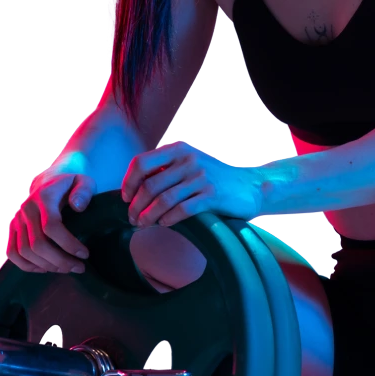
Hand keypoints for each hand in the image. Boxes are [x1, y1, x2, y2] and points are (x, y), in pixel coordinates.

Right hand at [6, 154, 96, 273]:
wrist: (51, 179)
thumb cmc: (71, 183)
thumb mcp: (84, 181)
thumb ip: (83, 192)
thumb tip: (78, 207)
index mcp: (44, 197)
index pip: (51, 226)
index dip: (67, 244)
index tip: (84, 254)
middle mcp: (26, 209)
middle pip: (37, 244)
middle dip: (60, 260)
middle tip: (80, 267)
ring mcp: (17, 219)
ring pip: (25, 252)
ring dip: (47, 265)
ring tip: (67, 269)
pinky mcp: (12, 228)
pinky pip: (12, 253)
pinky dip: (27, 266)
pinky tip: (46, 268)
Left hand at [121, 140, 264, 227]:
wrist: (249, 186)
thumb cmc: (212, 177)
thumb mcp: (188, 163)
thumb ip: (165, 169)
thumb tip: (133, 188)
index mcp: (178, 150)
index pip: (141, 162)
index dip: (128, 182)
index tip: (125, 198)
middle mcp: (188, 160)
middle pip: (150, 184)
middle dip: (136, 205)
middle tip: (131, 218)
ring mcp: (201, 177)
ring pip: (164, 199)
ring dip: (148, 215)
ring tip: (142, 225)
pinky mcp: (212, 195)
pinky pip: (183, 209)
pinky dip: (169, 219)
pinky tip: (164, 224)